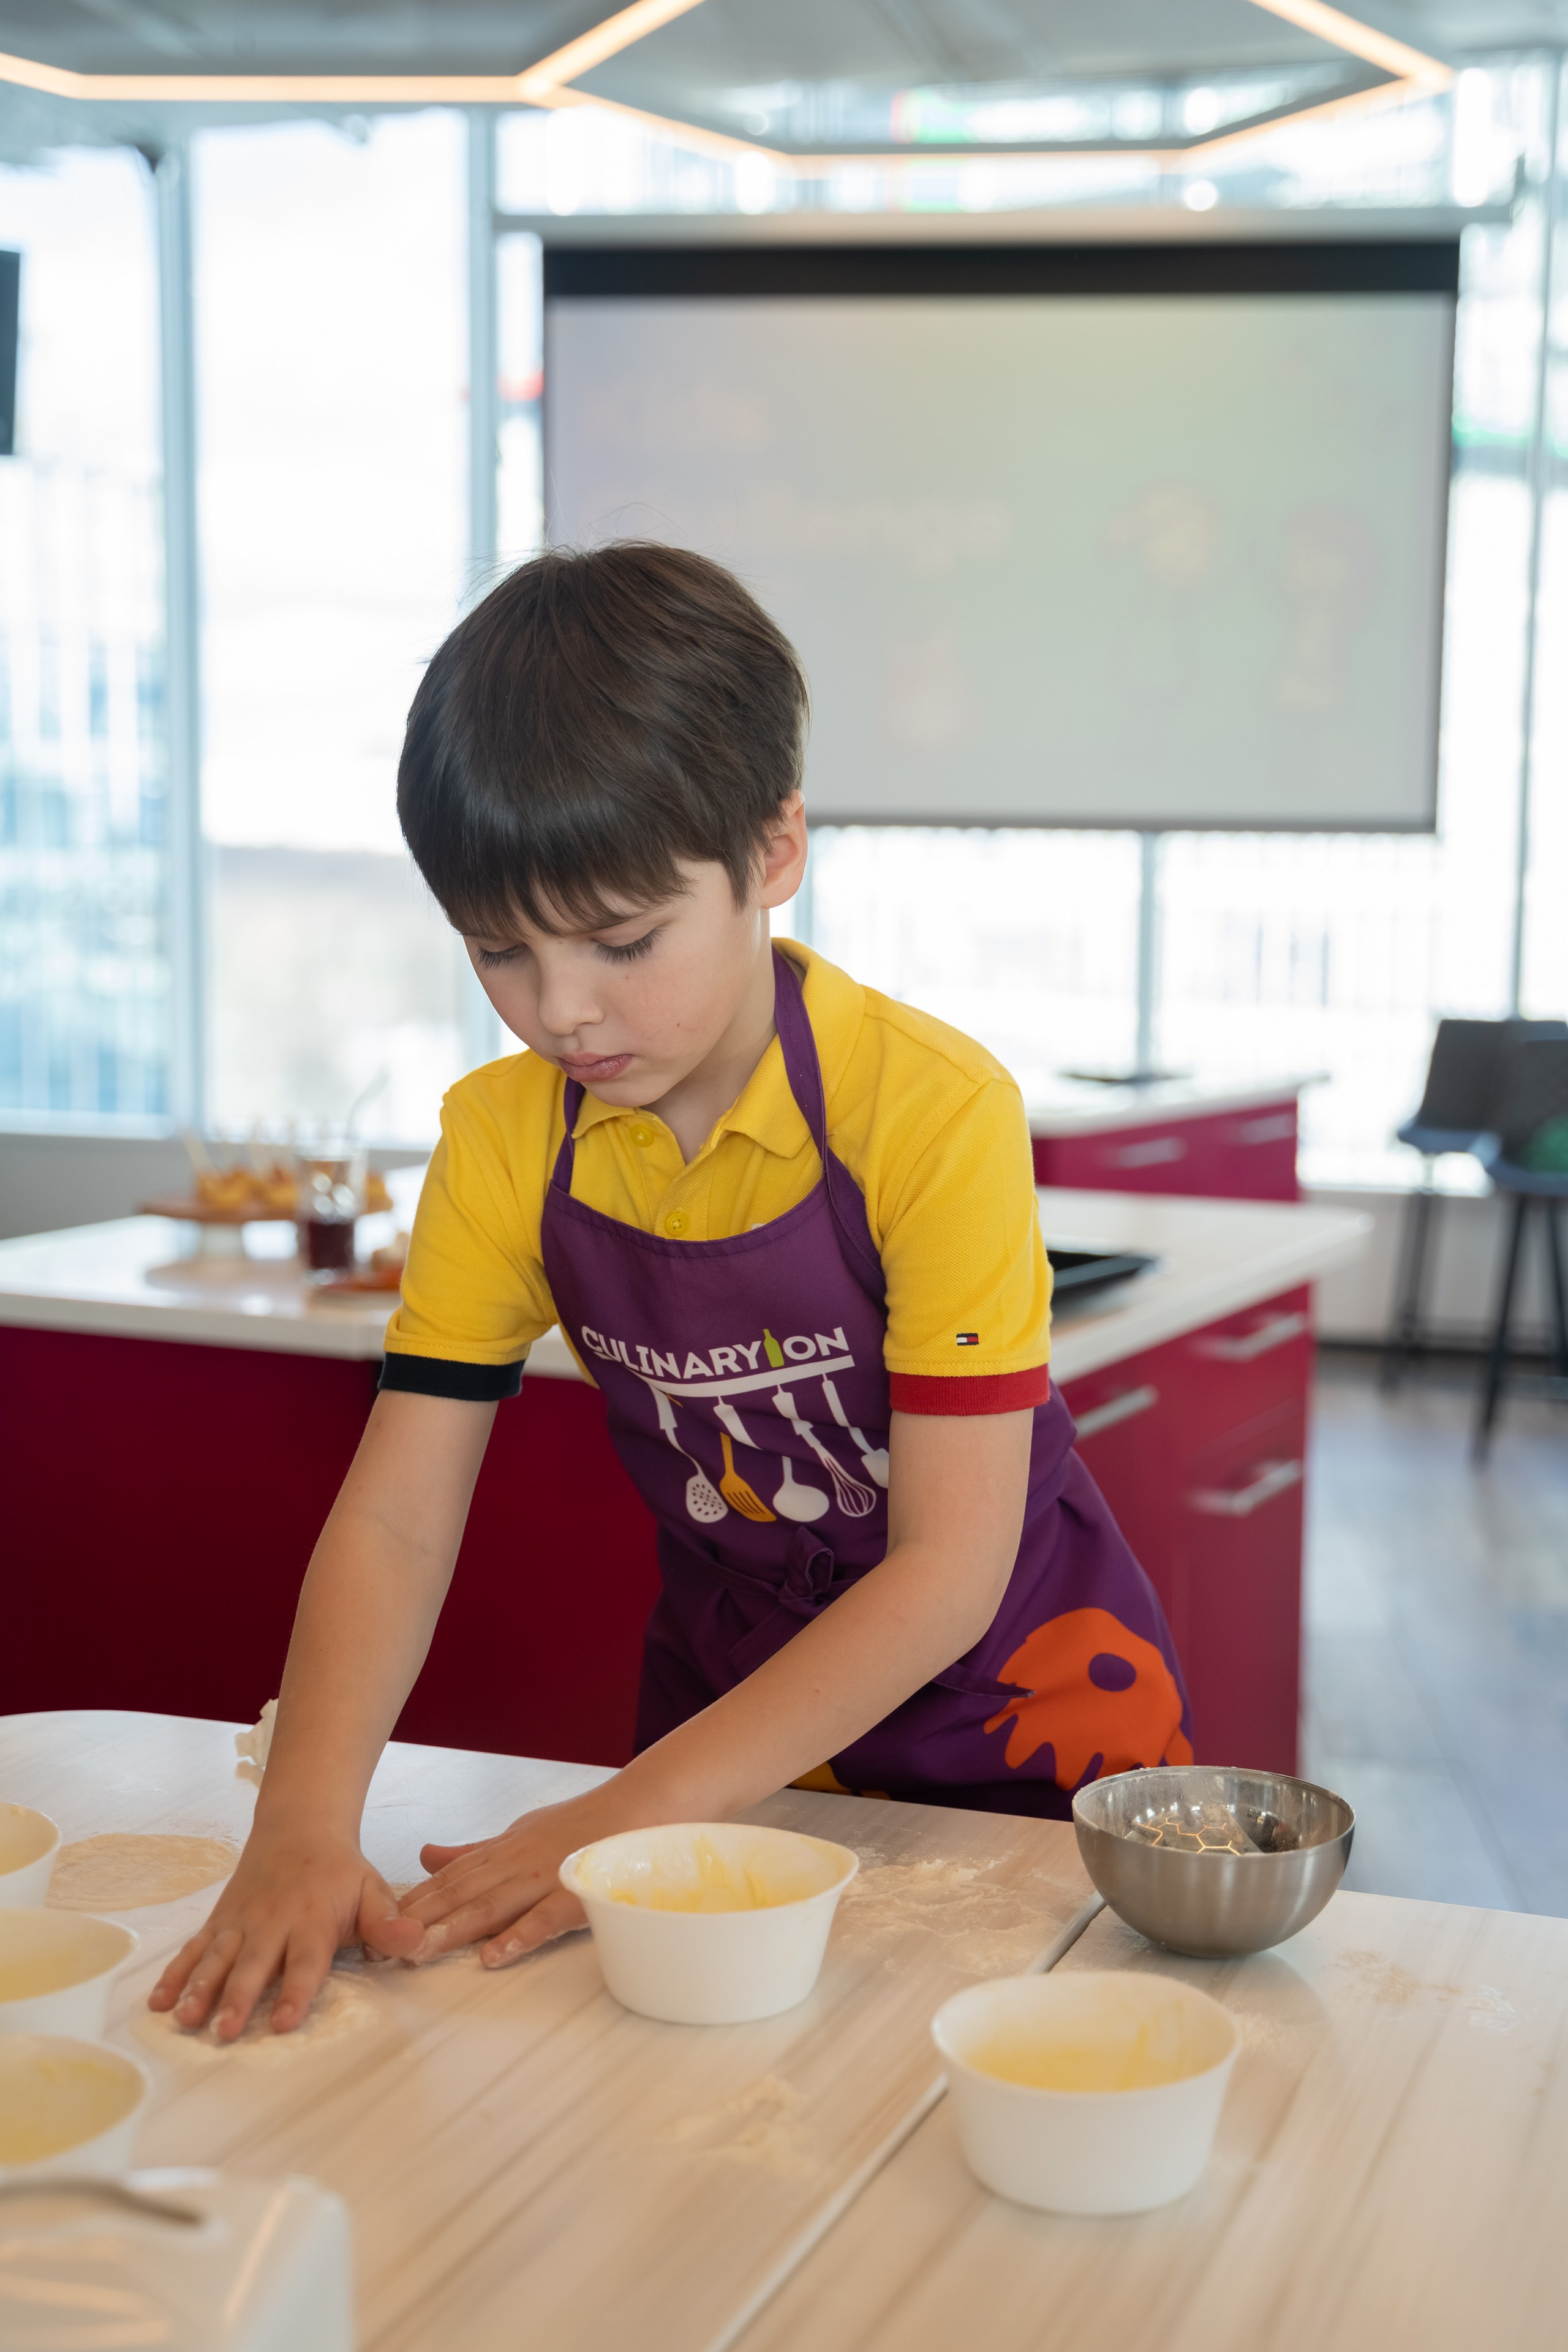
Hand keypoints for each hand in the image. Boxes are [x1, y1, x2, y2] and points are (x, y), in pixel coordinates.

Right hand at [147, 1823, 424, 2039]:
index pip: (305, 1962)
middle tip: (223, 2031)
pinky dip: (174, 1974)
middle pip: (253, 1965)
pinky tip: (157, 2002)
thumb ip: (389, 1923)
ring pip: (216, 1958)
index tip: (282, 2022)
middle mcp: (271, 1923)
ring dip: (198, 1988)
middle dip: (237, 1998)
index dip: (296, 1992)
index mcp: (312, 1921)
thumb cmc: (340, 1872)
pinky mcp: (218, 1922)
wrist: (299, 1827)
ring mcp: (239, 1922)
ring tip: (184, 2019)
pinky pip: (193, 1949)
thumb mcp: (373, 1889)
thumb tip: (416, 1943)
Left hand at [396, 1785, 639, 1967]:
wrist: (645, 1803)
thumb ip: (475, 1849)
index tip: (378, 1920)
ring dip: (454, 1929)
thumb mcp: (522, 1830)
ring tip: (420, 1952)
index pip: (451, 1877)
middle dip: (422, 1919)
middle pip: (462, 1893)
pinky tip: (493, 1957)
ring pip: (493, 1906)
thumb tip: (426, 1854)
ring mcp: (548, 1877)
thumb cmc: (586, 1821)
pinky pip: (546, 1918)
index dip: (415, 1900)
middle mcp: (519, 1862)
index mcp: (505, 1849)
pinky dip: (519, 1936)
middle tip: (384, 1944)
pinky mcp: (579, 1894)